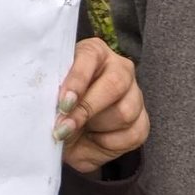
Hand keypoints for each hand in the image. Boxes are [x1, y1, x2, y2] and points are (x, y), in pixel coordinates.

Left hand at [52, 38, 147, 174]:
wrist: (70, 135)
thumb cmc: (58, 108)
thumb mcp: (51, 100)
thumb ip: (53, 99)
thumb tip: (58, 112)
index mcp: (93, 52)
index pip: (90, 57)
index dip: (77, 81)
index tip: (63, 103)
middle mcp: (119, 67)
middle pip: (114, 85)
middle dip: (87, 109)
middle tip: (65, 126)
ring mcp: (135, 93)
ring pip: (125, 111)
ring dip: (97, 127)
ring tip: (79, 130)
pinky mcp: (143, 120)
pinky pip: (133, 133)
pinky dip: (110, 143)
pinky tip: (94, 138)